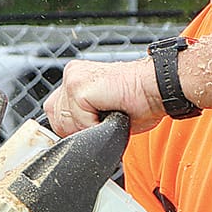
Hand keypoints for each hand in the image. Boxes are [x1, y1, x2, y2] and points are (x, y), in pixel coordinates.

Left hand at [44, 58, 164, 136]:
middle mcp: (71, 75)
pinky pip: (79, 122)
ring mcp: (73, 79)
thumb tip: (72, 136)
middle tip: (105, 119)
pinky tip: (111, 113)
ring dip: (89, 128)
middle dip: (80, 130)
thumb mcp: (101, 112)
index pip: (55, 114)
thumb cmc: (138, 101)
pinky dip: (96, 126)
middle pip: (56, 121)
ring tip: (110, 114)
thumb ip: (81, 118)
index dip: (74, 127)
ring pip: (66, 124)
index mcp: (75, 78)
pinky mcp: (79, 87)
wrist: (156, 89)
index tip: (95, 125)